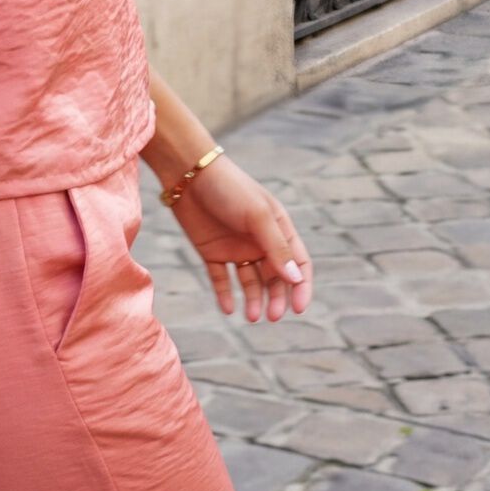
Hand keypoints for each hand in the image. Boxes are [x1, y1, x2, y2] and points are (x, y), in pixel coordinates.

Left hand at [166, 157, 311, 323]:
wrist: (188, 173)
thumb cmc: (230, 189)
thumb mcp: (257, 217)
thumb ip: (276, 248)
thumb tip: (295, 279)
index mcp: (279, 229)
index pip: (298, 263)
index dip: (301, 286)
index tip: (298, 309)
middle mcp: (260, 240)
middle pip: (275, 277)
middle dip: (276, 298)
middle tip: (272, 317)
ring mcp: (236, 247)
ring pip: (249, 281)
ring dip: (253, 299)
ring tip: (251, 317)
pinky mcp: (212, 251)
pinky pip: (221, 278)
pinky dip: (225, 294)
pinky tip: (228, 309)